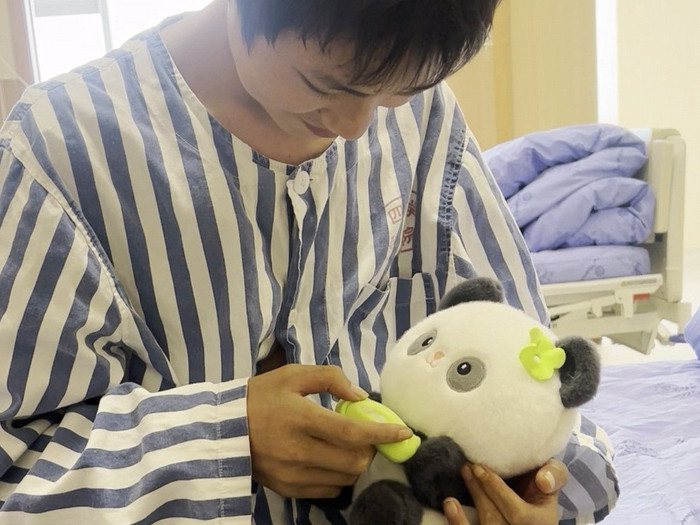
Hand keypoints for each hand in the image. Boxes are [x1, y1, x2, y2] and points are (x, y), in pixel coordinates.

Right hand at [246, 364, 413, 498]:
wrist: (223, 428)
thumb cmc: (261, 395)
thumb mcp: (293, 374)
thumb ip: (330, 378)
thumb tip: (361, 396)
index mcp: (300, 418)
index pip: (351, 432)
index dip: (382, 433)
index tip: (404, 432)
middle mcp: (297, 450)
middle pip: (353, 461)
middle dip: (372, 451)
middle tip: (372, 438)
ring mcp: (291, 474)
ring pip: (344, 479)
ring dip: (357, 464)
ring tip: (352, 448)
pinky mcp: (287, 489)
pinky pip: (327, 491)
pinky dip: (339, 477)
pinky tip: (333, 461)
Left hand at [443, 459, 568, 524]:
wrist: (532, 508)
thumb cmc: (539, 489)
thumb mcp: (552, 481)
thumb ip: (555, 474)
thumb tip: (543, 481)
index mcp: (540, 522)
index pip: (518, 514)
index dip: (497, 491)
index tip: (480, 468)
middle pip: (496, 519)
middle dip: (481, 492)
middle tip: (468, 466)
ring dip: (470, 501)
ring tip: (463, 473)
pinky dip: (457, 522)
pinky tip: (450, 503)